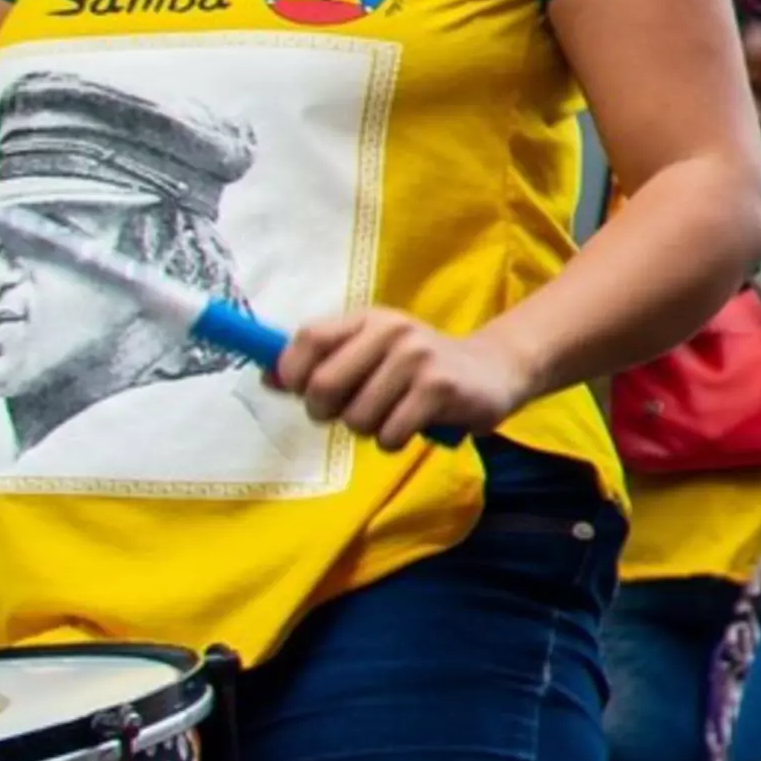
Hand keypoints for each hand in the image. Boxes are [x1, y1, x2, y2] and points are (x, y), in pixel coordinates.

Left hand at [276, 309, 535, 448]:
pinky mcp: (439, 389)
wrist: (494, 371)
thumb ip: (322, 363)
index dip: (292, 372)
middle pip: (323, 385)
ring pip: (356, 417)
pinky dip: (394, 440)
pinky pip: (389, 434)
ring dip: (367, 429)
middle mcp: (391, 331)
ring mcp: (417, 358)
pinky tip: (413, 424)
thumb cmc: (419, 368)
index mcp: (369, 320)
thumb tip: (266, 377)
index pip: (308, 338)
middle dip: (326, 412)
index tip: (301, 392)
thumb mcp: (372, 354)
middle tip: (348, 413)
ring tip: (391, 415)